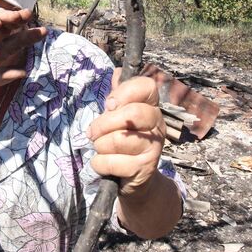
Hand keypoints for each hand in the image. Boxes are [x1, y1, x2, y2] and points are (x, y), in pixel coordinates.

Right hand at [0, 8, 45, 100]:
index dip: (30, 36)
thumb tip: (25, 73)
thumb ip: (6, 77)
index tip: (43, 32)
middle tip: (30, 15)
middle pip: (8, 26)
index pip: (18, 40)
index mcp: (0, 50)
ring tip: (17, 16)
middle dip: (19, 19)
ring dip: (6, 16)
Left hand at [87, 70, 165, 198]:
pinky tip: (104, 164)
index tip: (109, 104)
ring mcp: (154, 147)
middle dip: (103, 124)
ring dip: (100, 146)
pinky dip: (100, 164)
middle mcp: (158, 124)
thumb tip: (117, 72)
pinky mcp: (144, 168)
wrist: (135, 180)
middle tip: (93, 132)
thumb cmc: (123, 141)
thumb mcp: (120, 117)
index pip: (147, 86)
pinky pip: (111, 162)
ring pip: (118, 140)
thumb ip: (118, 96)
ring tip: (101, 149)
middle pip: (132, 113)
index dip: (124, 92)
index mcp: (152, 107)